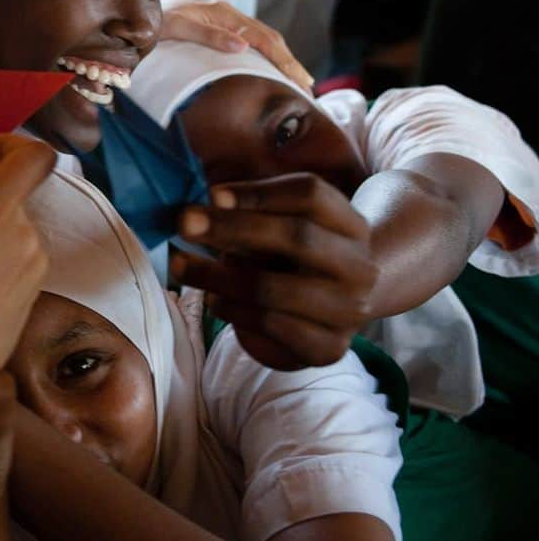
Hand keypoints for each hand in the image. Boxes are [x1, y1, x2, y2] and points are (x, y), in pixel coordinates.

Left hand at [161, 0, 313, 90]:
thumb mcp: (178, 27)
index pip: (264, 38)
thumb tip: (242, 46)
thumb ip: (208, 36)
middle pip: (270, 39)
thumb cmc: (155, 21)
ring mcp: (225, 21)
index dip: (284, 60)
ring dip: (282, 60)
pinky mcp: (220, 28)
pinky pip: (251, 42)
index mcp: (224, 13)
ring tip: (298, 81)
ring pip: (263, 40)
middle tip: (307, 86)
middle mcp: (229, 15)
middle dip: (290, 62)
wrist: (138, 10)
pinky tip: (272, 70)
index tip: (299, 79)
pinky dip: (266, 56)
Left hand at [172, 174, 377, 369]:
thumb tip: (208, 203)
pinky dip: (232, 311)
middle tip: (184, 223)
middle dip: (233, 228)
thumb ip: (254, 211)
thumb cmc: (297, 256)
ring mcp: (348, 310)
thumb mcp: (286, 225)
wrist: (339, 307)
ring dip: (217, 276)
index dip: (259, 192)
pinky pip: (270, 326)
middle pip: (297, 237)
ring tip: (180, 265)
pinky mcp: (328, 348)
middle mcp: (359, 266)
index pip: (310, 194)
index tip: (212, 194)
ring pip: (274, 289)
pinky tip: (211, 300)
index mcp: (350, 224)